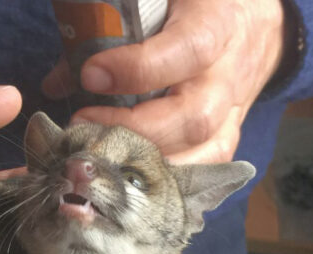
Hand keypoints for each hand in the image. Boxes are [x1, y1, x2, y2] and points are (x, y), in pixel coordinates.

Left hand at [43, 0, 284, 163]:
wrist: (254, 24)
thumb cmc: (192, 9)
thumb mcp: (158, 2)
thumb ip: (111, 31)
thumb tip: (58, 83)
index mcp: (216, 25)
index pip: (188, 51)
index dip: (138, 69)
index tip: (91, 75)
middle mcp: (229, 74)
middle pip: (193, 117)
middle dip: (133, 128)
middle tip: (83, 122)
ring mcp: (233, 112)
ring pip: (202, 151)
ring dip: (147, 161)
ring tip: (102, 154)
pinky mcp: (230, 137)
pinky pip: (207, 168)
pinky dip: (169, 178)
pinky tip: (132, 177)